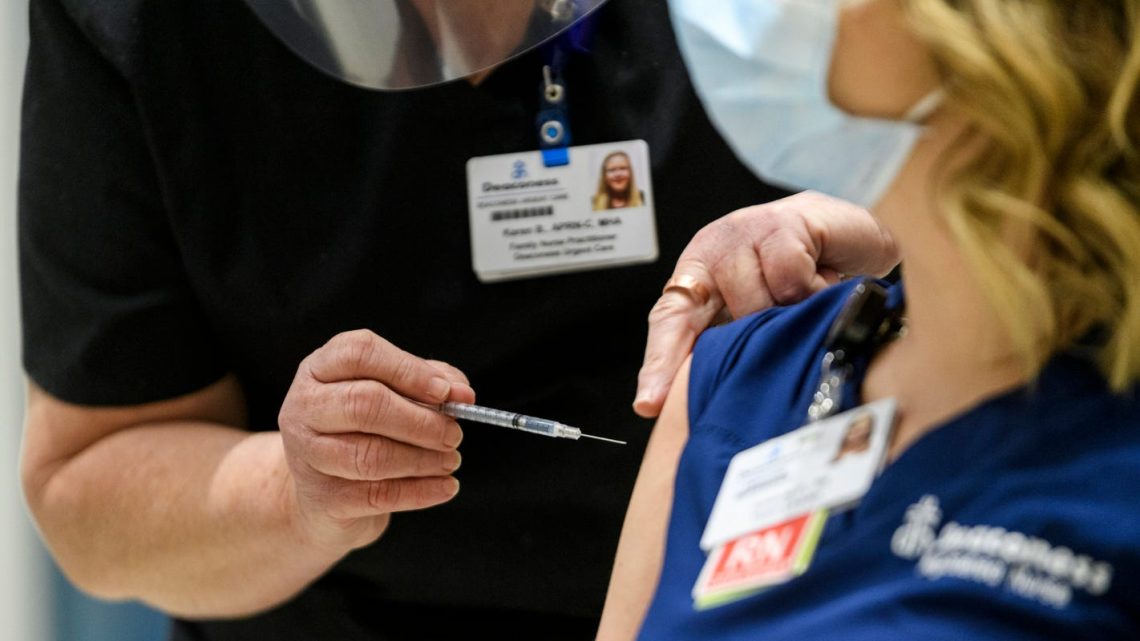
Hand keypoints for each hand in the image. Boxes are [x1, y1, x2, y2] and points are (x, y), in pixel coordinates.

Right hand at [278, 330, 474, 553]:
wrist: (322, 494)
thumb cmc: (362, 432)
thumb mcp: (392, 395)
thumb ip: (429, 384)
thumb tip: (462, 393)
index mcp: (321, 369)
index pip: (359, 353)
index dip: (408, 370)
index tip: (446, 392)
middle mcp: (305, 406)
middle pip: (365, 404)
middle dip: (421, 421)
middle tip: (454, 434)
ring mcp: (308, 454)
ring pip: (371, 455)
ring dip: (424, 459)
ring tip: (451, 460)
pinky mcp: (323, 498)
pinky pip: (379, 495)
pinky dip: (421, 491)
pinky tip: (445, 486)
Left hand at [632, 191, 898, 417]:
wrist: (848, 237)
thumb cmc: (801, 280)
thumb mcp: (759, 315)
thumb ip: (731, 346)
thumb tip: (710, 398)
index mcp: (698, 275)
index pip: (669, 320)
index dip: (660, 362)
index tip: (652, 402)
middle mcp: (715, 250)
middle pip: (722, 322)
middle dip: (754, 342)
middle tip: (779, 336)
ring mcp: (747, 232)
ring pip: (759, 301)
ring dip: (790, 314)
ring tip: (805, 301)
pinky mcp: (783, 223)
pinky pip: (791, 278)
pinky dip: (814, 290)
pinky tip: (822, 280)